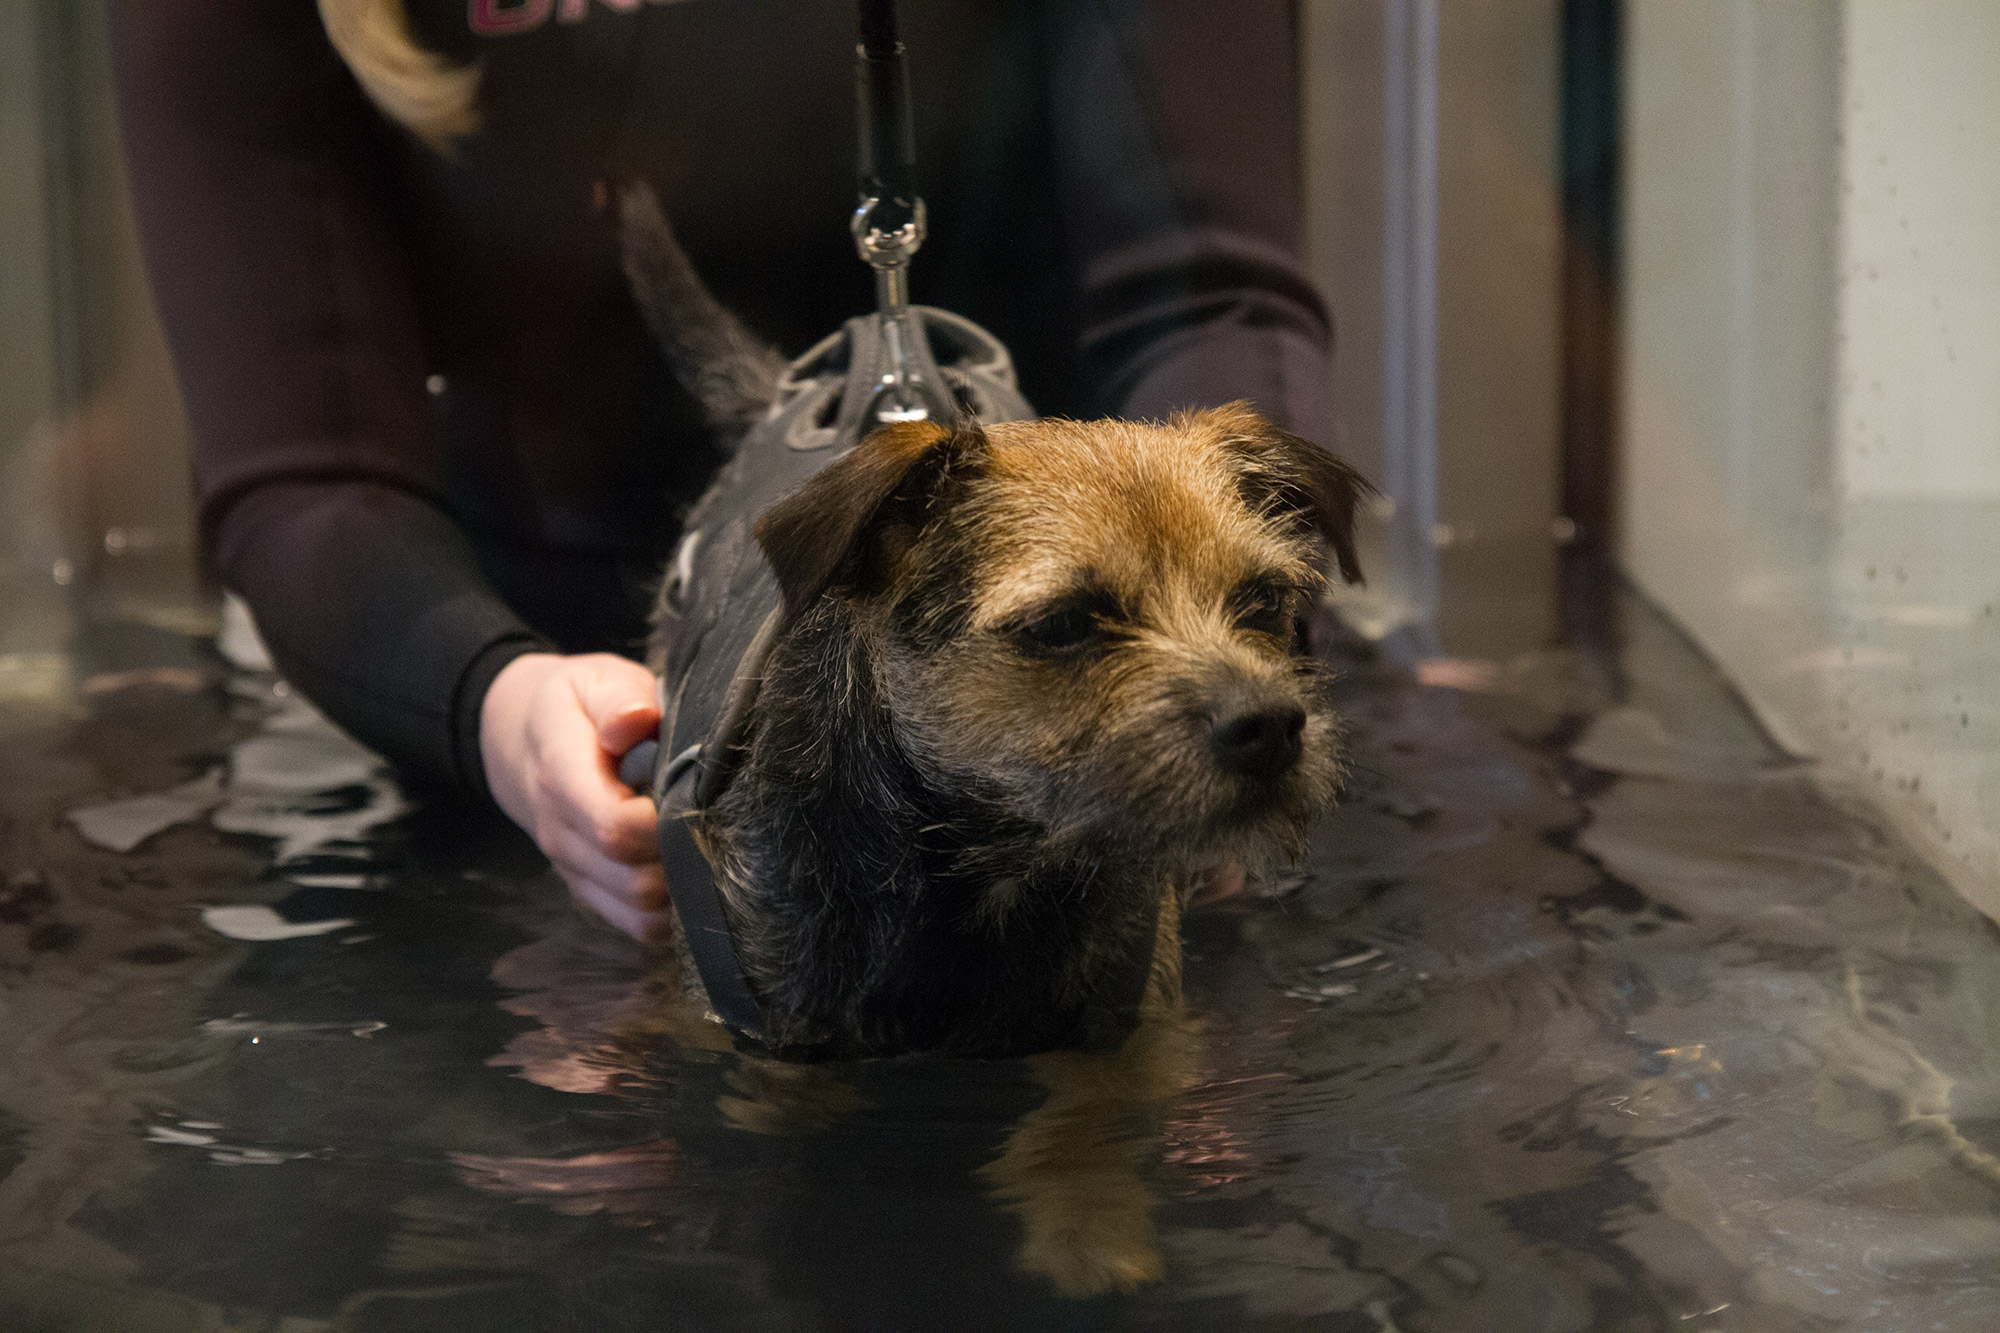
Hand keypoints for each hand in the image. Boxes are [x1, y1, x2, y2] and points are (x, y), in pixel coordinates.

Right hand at [480, 652, 669, 940]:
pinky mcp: (588, 889)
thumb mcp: (595, 680)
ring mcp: (571, 867)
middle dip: (682, 856)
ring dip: (679, 886)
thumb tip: (637, 721)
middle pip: (634, 880)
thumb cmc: (577, 705)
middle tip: (705, 817)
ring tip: (694, 838)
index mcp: (561, 775)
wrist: (522, 739)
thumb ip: (618, 698)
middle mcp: (560, 832)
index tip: (689, 796)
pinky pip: (637, 924)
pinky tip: (683, 867)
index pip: (613, 826)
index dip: (662, 824)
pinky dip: (669, 909)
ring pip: (639, 911)